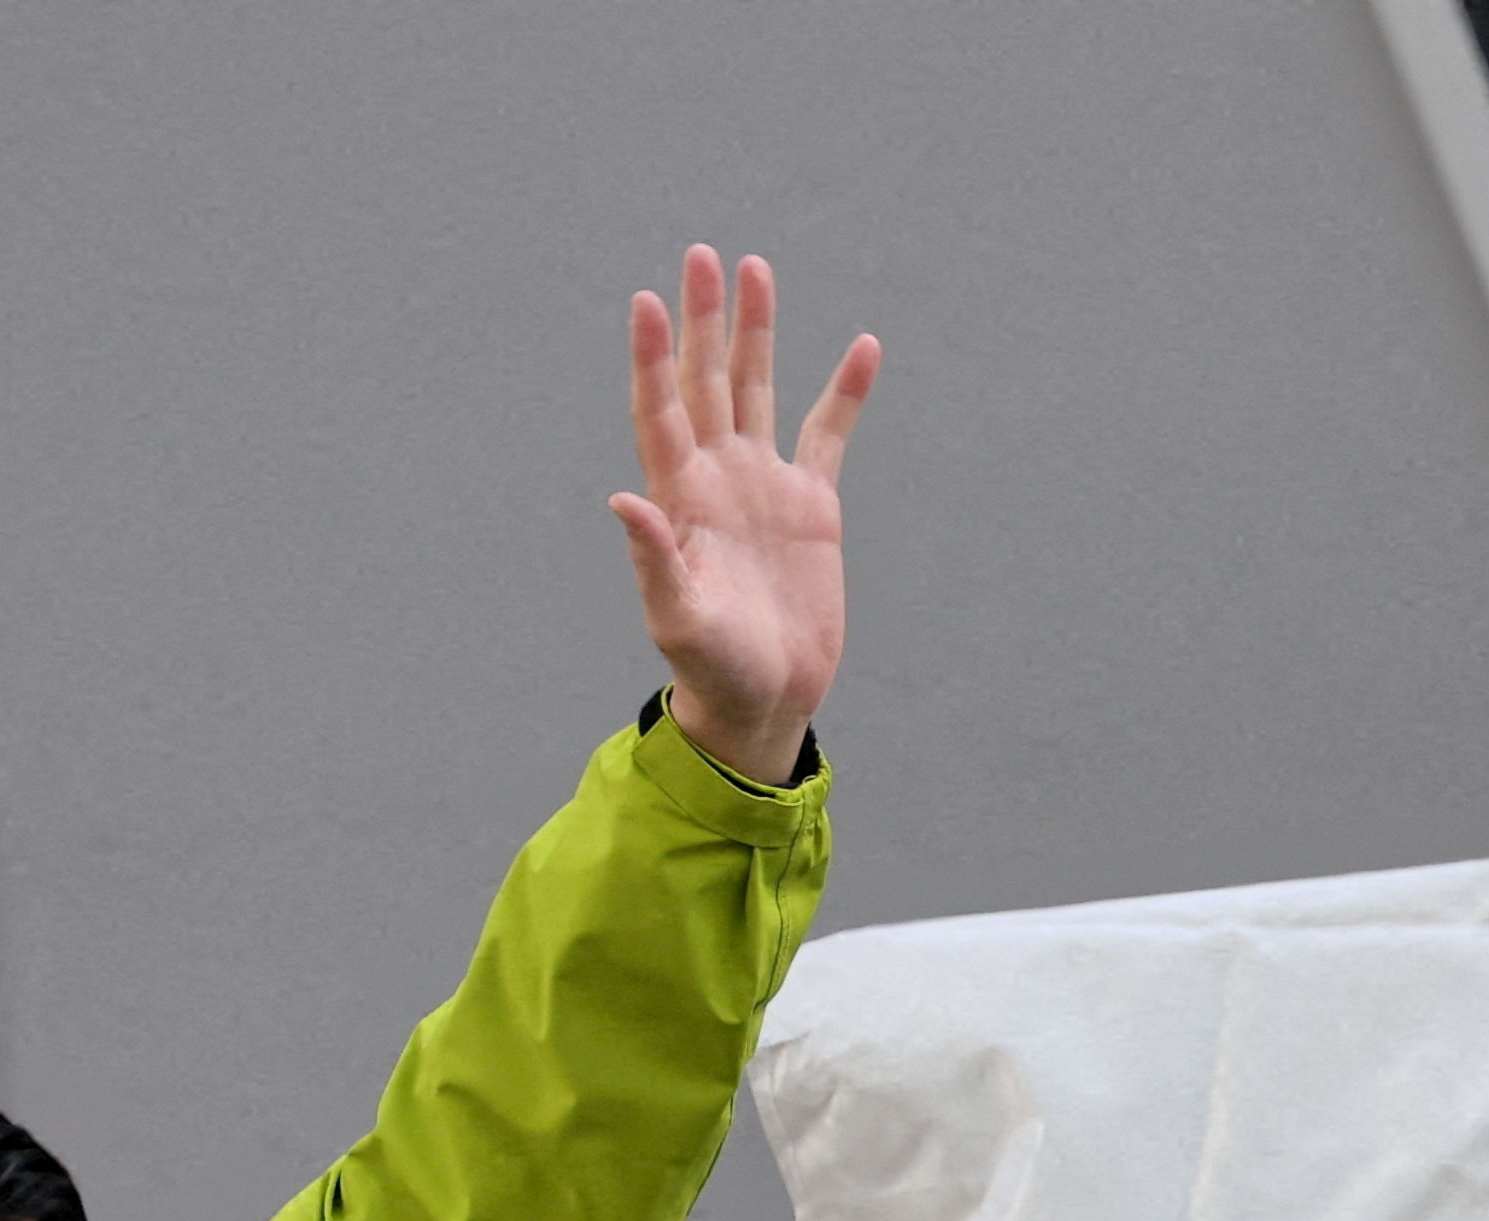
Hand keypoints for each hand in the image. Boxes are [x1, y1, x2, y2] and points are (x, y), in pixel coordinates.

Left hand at [611, 245, 876, 790]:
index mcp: (681, 496)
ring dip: (758, 331)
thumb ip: (654, 559)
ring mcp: (764, 484)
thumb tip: (625, 500)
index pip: (661, 408)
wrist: (765, 696)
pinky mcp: (812, 505)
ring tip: (754, 269)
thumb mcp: (678, 618)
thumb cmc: (713, 665)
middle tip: (702, 256)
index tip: (647, 301)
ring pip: (759, 389)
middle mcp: (718, 475)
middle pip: (708, 379)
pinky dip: (845, 393)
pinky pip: (829, 435)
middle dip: (705, 319)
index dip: (652, 356)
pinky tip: (863, 348)